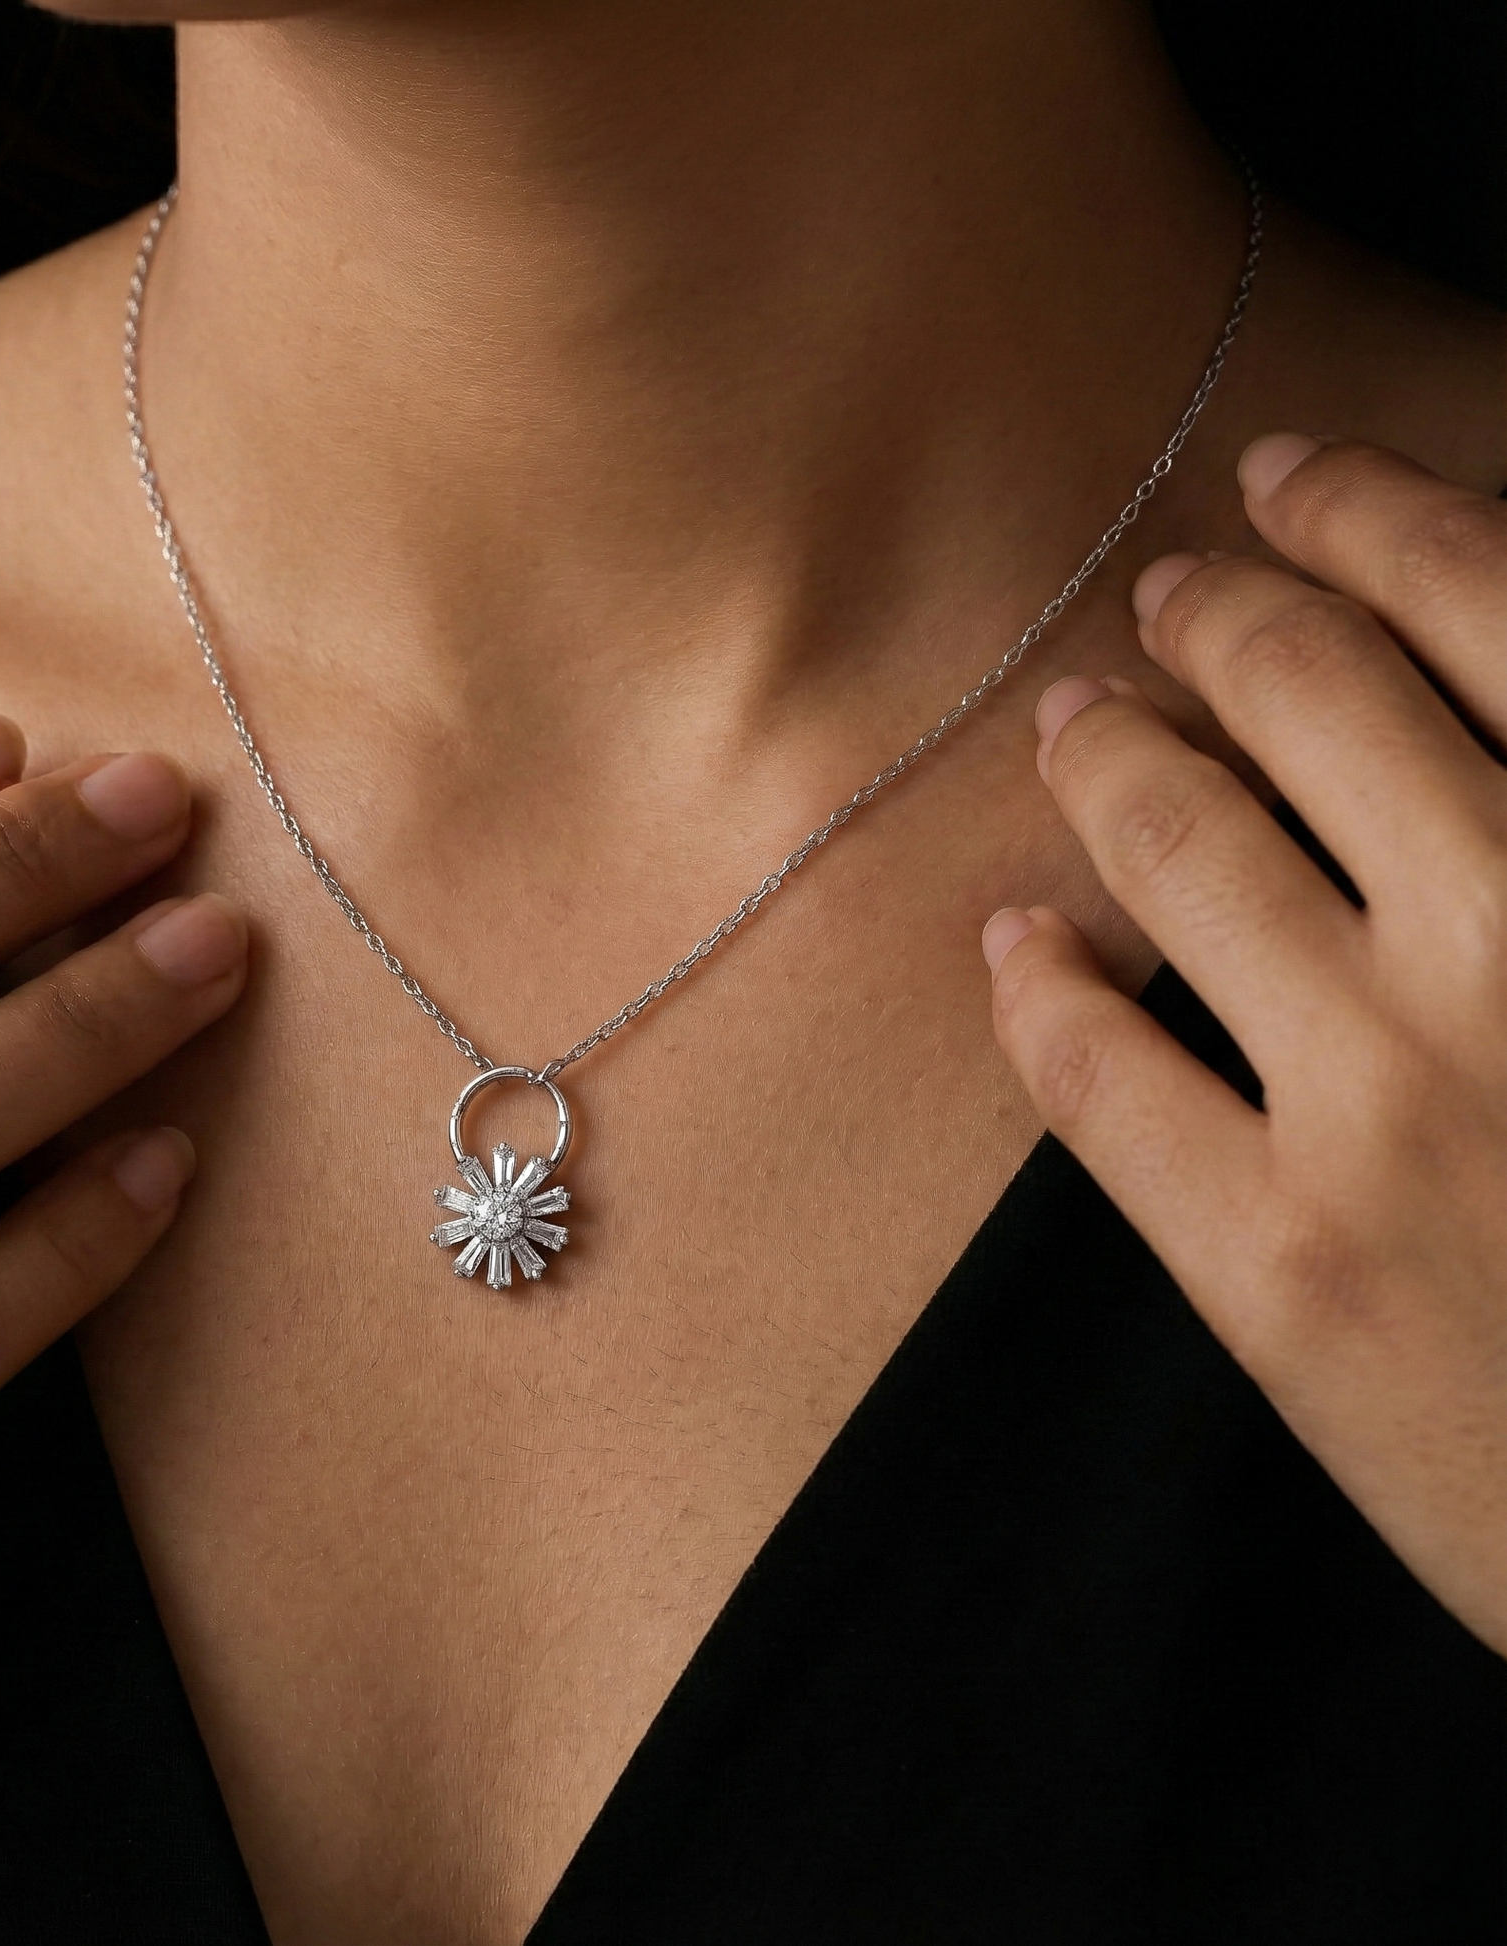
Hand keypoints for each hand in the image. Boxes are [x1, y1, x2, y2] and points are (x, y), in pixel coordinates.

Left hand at [985, 435, 1506, 1656]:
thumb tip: (1456, 694)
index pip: (1491, 599)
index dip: (1369, 513)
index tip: (1291, 478)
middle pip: (1312, 698)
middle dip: (1221, 619)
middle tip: (1170, 594)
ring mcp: (1389, 1109)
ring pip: (1180, 851)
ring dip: (1111, 761)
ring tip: (1080, 725)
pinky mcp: (1276, 1266)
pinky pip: (1095, 1068)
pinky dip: (1035, 981)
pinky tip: (1012, 938)